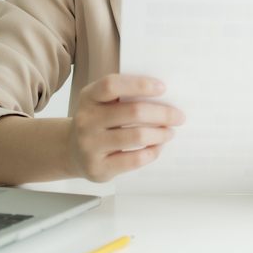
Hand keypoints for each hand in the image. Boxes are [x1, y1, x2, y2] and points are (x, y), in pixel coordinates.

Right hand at [68, 74, 185, 181]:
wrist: (73, 152)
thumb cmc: (99, 122)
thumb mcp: (103, 103)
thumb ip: (125, 97)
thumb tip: (166, 98)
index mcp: (88, 97)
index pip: (112, 86)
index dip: (139, 84)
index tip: (163, 87)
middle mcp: (85, 120)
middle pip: (133, 112)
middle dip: (163, 113)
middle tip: (179, 116)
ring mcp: (89, 145)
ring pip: (137, 136)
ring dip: (161, 133)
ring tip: (170, 132)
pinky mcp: (98, 167)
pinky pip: (134, 159)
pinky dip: (152, 152)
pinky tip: (157, 147)